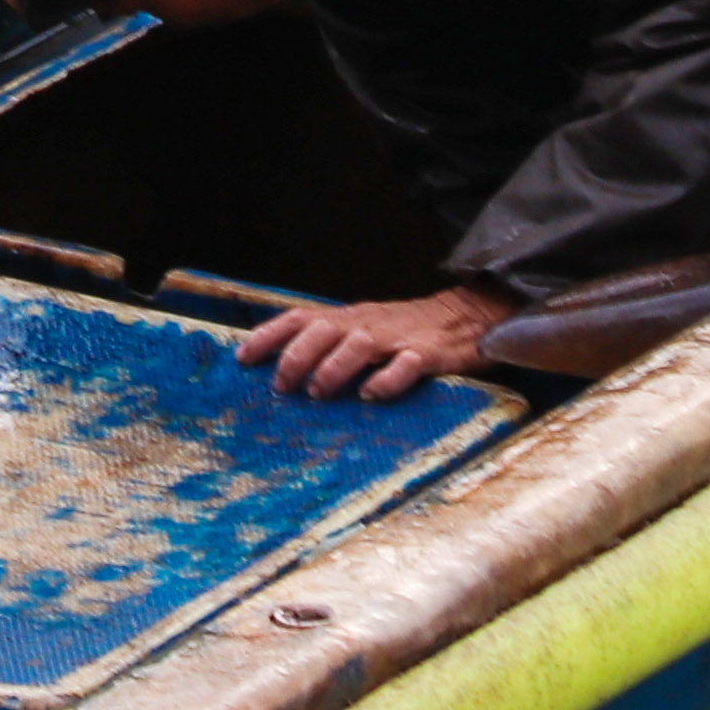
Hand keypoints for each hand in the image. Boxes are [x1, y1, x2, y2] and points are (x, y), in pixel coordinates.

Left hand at [234, 282, 512, 403]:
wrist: (467, 315)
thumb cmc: (405, 330)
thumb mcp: (363, 329)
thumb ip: (330, 344)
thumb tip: (281, 371)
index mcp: (348, 318)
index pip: (300, 318)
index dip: (269, 336)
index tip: (242, 359)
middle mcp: (368, 324)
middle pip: (324, 328)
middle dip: (296, 355)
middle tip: (281, 385)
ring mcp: (399, 338)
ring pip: (359, 343)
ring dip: (333, 367)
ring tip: (319, 392)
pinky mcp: (429, 354)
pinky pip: (407, 364)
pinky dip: (387, 379)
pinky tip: (371, 395)